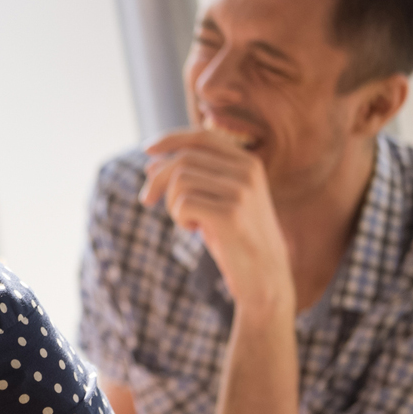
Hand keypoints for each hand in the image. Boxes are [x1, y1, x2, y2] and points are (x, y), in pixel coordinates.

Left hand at [140, 129, 292, 309]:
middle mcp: (248, 171)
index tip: (146, 150)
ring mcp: (242, 191)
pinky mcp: (231, 214)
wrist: (266, 277)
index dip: (171, 139)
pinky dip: (180, 218)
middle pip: (184, 159)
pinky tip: (196, 230)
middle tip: (146, 200)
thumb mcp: (215, 201)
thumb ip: (192, 179)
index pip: (202, 137)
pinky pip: (183, 204)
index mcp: (248, 163)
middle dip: (157, 179)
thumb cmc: (236, 238)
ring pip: (180, 181)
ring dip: (172, 204)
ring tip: (188, 221)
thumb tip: (151, 163)